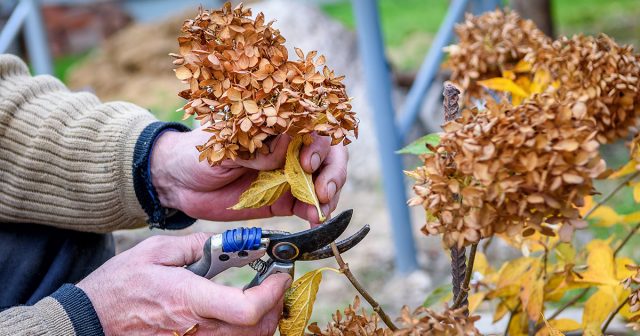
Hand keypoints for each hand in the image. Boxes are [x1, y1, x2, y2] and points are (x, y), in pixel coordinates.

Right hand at [77, 233, 291, 335]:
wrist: (91, 320)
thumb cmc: (120, 285)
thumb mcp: (155, 251)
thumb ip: (197, 245)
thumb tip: (228, 243)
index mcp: (190, 299)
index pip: (248, 309)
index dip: (273, 293)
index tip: (280, 274)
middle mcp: (196, 329)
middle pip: (257, 329)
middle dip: (275, 305)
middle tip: (275, 283)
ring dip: (263, 320)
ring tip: (261, 296)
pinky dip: (245, 332)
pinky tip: (240, 315)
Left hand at [150, 128, 347, 224]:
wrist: (178, 183)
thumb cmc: (199, 152)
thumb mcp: (224, 144)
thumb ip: (255, 148)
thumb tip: (286, 147)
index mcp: (276, 126)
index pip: (313, 127)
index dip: (319, 144)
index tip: (307, 162)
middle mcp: (288, 148)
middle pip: (328, 154)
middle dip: (332, 172)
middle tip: (323, 191)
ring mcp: (287, 174)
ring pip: (323, 180)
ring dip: (329, 194)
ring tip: (321, 209)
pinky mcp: (282, 200)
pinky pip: (307, 205)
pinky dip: (315, 212)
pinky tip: (314, 220)